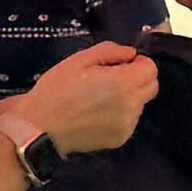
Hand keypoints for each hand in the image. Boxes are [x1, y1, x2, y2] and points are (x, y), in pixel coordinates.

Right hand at [19, 43, 159, 156]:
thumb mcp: (79, 60)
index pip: (151, 69)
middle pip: (151, 87)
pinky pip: (129, 120)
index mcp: (123, 83)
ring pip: (140, 104)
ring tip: (100, 98)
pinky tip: (97, 113)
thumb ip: (110, 51)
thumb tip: (131, 53)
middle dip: (138, 78)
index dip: (138, 63)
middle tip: (112, 78)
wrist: (40, 127)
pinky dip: (120, 114)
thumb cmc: (56, 90)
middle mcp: (131, 105)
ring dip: (129, 97)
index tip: (121, 64)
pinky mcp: (120, 139)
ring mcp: (127, 125)